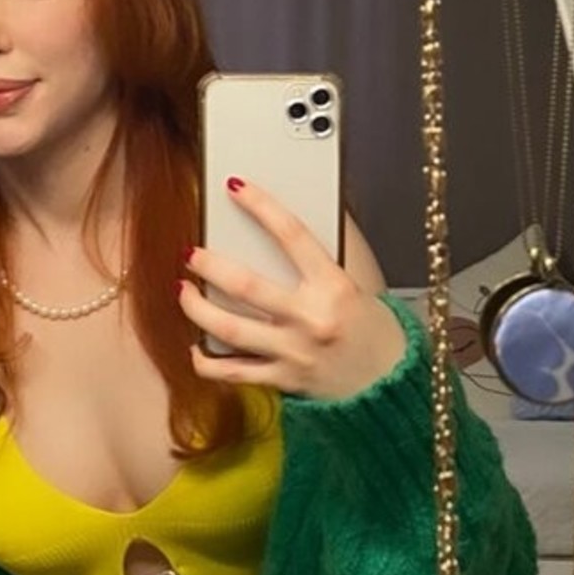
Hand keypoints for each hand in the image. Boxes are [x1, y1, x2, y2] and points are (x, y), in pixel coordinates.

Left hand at [180, 178, 405, 401]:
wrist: (391, 386)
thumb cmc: (373, 331)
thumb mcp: (357, 286)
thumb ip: (321, 261)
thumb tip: (284, 227)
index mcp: (334, 287)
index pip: (292, 235)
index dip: (261, 206)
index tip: (236, 188)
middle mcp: (310, 319)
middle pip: (245, 285)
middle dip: (209, 265)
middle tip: (191, 252)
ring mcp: (293, 352)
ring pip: (230, 329)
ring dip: (197, 308)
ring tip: (183, 291)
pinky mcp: (283, 380)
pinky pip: (234, 372)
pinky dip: (207, 361)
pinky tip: (195, 347)